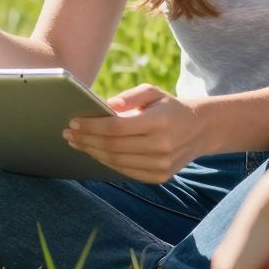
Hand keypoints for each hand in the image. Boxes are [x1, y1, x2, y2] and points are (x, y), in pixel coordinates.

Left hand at [63, 84, 203, 182]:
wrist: (200, 129)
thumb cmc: (169, 106)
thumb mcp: (152, 92)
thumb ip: (128, 97)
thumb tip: (103, 107)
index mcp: (158, 122)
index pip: (116, 128)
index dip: (92, 127)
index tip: (73, 122)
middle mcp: (162, 146)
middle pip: (113, 147)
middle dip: (86, 140)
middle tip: (68, 133)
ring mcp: (162, 165)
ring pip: (117, 162)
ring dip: (92, 153)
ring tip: (77, 143)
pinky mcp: (161, 177)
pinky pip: (126, 172)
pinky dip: (107, 163)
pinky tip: (95, 152)